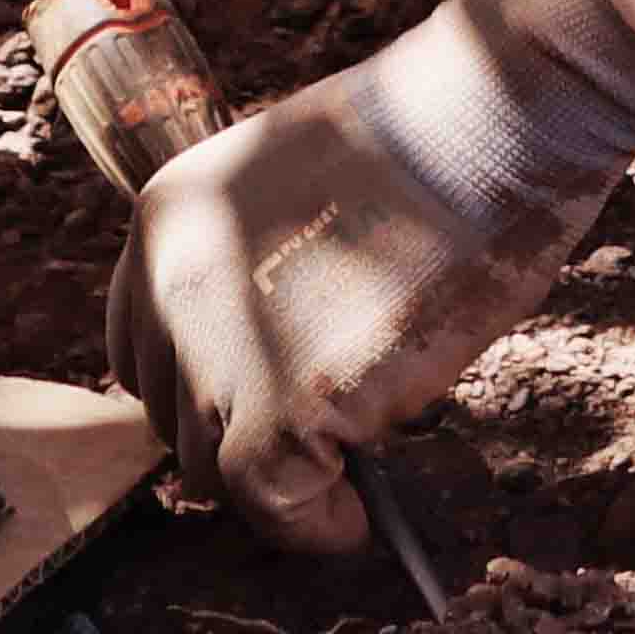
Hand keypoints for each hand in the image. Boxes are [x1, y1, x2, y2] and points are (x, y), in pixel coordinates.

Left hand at [106, 0, 634, 543]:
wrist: (491, 109)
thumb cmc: (431, 135)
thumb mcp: (300, 181)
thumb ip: (261, 265)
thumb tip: (282, 358)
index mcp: (167, 219)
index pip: (144, 350)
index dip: (205, 392)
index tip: (265, 405)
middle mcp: (168, 283)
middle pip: (174, 420)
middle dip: (245, 438)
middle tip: (323, 437)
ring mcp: (220, 345)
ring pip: (216, 472)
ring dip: (285, 478)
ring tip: (354, 457)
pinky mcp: (283, 402)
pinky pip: (275, 506)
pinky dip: (315, 525)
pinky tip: (357, 515)